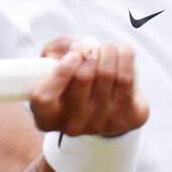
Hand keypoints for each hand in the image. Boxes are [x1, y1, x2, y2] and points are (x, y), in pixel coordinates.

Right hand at [32, 36, 148, 136]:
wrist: (103, 106)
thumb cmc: (73, 82)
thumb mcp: (53, 67)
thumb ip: (55, 51)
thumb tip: (75, 47)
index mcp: (46, 116)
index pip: (44, 97)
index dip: (60, 72)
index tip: (73, 54)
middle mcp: (72, 125)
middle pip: (83, 77)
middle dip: (90, 51)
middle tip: (90, 46)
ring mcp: (100, 124)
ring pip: (107, 74)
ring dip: (108, 51)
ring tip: (106, 48)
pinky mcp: (126, 119)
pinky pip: (127, 79)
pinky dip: (125, 57)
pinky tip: (122, 52)